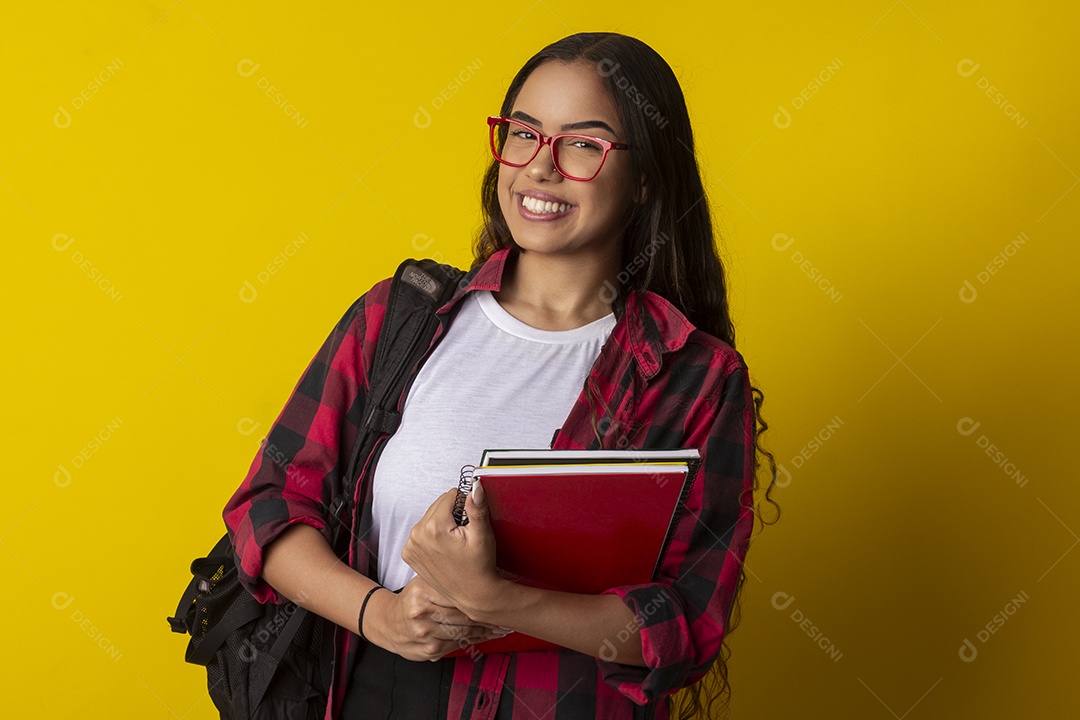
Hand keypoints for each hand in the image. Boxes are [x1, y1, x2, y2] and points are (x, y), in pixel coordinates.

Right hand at [364, 575, 506, 661]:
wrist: (388, 623)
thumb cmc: (412, 599)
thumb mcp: (423, 581)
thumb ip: (444, 576)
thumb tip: (474, 563)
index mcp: (422, 592)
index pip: (458, 595)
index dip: (480, 597)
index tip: (496, 597)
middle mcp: (422, 614)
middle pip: (463, 615)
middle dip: (487, 617)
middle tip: (506, 616)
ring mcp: (426, 635)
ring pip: (464, 633)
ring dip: (486, 632)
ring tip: (502, 628)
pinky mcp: (430, 651)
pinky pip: (458, 645)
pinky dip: (475, 641)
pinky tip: (487, 637)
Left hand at [401, 483, 502, 620]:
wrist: (473, 594)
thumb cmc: (479, 567)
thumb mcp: (482, 535)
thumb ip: (476, 508)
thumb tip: (475, 486)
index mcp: (434, 528)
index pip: (450, 495)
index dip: (464, 504)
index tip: (469, 521)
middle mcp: (417, 535)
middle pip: (438, 505)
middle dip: (452, 514)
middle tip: (463, 533)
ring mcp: (411, 546)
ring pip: (429, 517)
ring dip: (441, 523)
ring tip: (454, 542)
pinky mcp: (408, 553)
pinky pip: (421, 532)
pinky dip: (432, 535)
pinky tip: (443, 548)